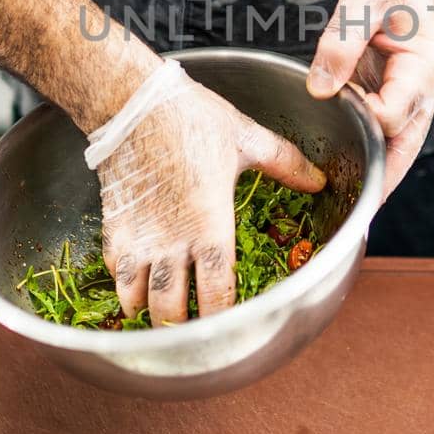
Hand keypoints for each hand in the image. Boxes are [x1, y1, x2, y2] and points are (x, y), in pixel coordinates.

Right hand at [85, 60, 324, 324]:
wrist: (131, 101)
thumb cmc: (191, 118)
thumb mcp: (247, 138)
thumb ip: (286, 164)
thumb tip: (320, 180)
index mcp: (210, 225)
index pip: (216, 294)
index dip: (223, 319)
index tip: (230, 328)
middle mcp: (171, 241)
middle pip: (172, 310)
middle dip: (183, 329)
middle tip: (194, 333)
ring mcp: (138, 237)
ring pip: (137, 299)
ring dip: (149, 315)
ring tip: (162, 319)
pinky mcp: (114, 226)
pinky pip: (113, 272)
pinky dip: (124, 287)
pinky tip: (135, 288)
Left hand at [306, 0, 433, 195]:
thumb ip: (341, 44)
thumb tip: (320, 90)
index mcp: (423, 68)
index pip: (393, 114)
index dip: (362, 122)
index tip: (333, 118)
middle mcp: (424, 89)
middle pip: (405, 148)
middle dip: (380, 182)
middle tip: (352, 219)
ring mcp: (414, 93)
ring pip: (399, 146)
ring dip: (377, 174)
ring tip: (348, 212)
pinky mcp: (398, 90)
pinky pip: (386, 129)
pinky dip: (371, 151)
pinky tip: (348, 172)